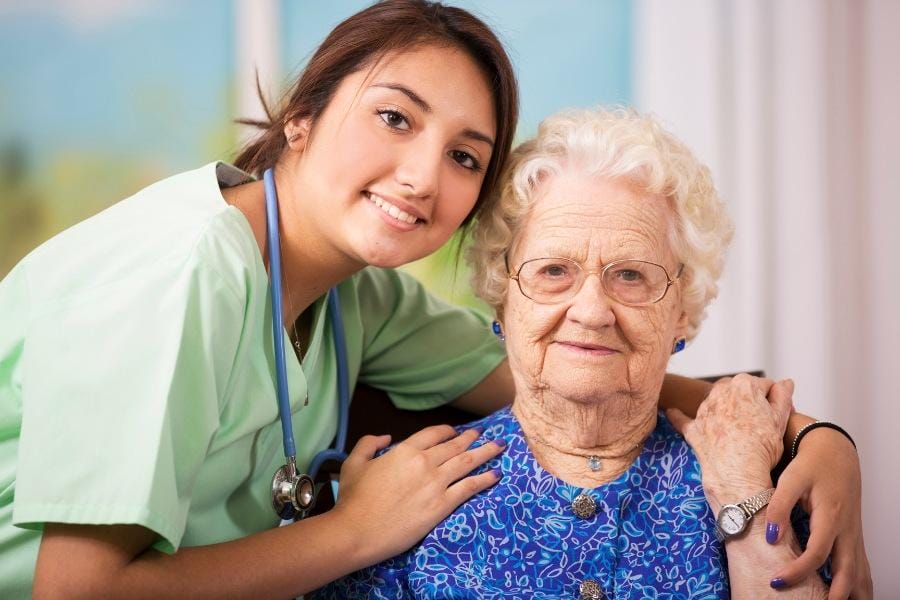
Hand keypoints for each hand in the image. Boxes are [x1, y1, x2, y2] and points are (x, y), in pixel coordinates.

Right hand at [332, 425, 503, 562]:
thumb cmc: (353, 499)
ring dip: (486, 452)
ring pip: (467, 462)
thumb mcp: (353, 463)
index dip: (448, 431)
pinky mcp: (442, 506)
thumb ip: (369, 444)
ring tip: (499, 446)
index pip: (434, 434)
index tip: (456, 432)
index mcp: (405, 450)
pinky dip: (484, 479)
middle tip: (484, 435)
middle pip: (455, 446)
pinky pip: (469, 488)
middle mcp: (425, 463)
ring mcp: (436, 484)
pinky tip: (496, 475)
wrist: (357, 531)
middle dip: (472, 438)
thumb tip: (386, 437)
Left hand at [668, 374, 793, 507]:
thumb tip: (785, 382)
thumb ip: (782, 396)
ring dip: (725, 411)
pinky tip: (671, 411)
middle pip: (739, 392)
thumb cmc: (761, 448)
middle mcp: (720, 392)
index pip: (764, 387)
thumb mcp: (780, 419)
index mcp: (744, 385)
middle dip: (748, 403)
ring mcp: (704, 410)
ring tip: (740, 433)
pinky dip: (678, 417)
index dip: (773, 401)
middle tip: (759, 424)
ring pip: (717, 404)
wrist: (737, 474)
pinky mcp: (693, 429)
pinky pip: (683, 420)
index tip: (775, 415)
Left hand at [766, 427, 872, 598]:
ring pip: (860, 573)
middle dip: (834, 595)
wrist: (835, 453)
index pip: (817, 553)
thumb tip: (771, 537)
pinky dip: (859, 586)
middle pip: (846, 572)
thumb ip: (779, 507)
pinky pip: (861, 567)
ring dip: (853, 594)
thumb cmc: (811, 465)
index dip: (798, 570)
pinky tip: (852, 597)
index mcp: (831, 516)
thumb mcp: (791, 479)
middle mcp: (847, 530)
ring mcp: (854, 535)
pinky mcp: (854, 537)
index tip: (776, 581)